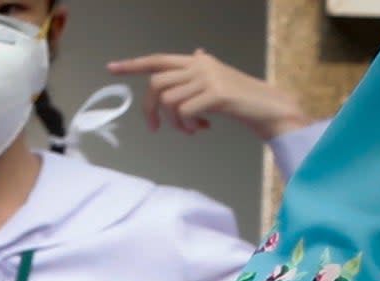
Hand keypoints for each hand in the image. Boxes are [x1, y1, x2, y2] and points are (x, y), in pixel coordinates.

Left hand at [107, 49, 310, 139]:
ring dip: (173, 123)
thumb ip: (203, 69)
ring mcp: (208, 78)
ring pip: (168, 101)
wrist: (267, 107)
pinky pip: (183, 112)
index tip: (111, 68)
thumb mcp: (219, 79)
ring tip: (189, 129)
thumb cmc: (240, 98)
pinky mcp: (216, 94)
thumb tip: (197, 52)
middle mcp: (200, 65)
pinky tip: (200, 129)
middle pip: (156, 84)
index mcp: (197, 62)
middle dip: (150, 109)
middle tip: (156, 128)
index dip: (134, 64)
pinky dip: (186, 127)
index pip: (159, 59)